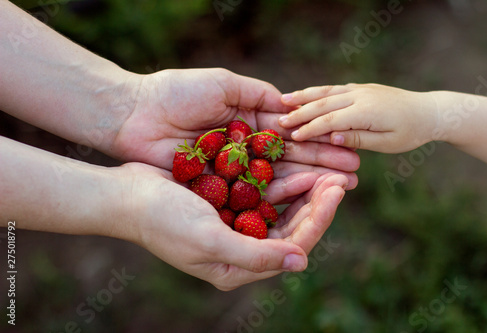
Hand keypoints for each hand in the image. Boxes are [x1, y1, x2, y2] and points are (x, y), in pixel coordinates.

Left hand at [110, 68, 359, 186]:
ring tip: (338, 193)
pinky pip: (249, 199)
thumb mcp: (223, 84)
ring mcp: (231, 174)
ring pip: (275, 184)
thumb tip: (291, 106)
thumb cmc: (175, 93)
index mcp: (248, 125)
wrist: (133, 114)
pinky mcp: (216, 191)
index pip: (291, 138)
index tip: (347, 151)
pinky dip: (274, 203)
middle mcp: (244, 152)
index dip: (319, 145)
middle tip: (353, 177)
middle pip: (289, 163)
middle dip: (322, 169)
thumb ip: (258, 94)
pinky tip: (301, 207)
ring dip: (306, 189)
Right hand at [118, 162, 347, 290]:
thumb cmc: (163, 220)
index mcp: (238, 266)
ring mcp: (236, 226)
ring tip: (327, 170)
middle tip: (341, 177)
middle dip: (318, 203)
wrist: (127, 195)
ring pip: (283, 209)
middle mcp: (242, 249)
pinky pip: (264, 193)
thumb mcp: (209, 241)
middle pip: (293, 227)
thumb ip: (256, 255)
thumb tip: (301, 262)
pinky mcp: (229, 204)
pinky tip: (297, 165)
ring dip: (305, 190)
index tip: (336, 191)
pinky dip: (282, 181)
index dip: (319, 219)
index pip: (292, 245)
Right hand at [279, 83, 436, 152]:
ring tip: (283, 100)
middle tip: (279, 120)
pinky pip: (334, 88)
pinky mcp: (361, 87)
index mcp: (366, 112)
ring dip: (304, 96)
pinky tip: (306, 95)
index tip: (291, 136)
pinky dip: (317, 91)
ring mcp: (360, 88)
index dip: (309, 128)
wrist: (429, 111)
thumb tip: (332, 138)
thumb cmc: (410, 133)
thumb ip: (359, 139)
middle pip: (323, 103)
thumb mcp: (387, 143)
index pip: (330, 121)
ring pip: (326, 91)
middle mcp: (360, 96)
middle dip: (300, 112)